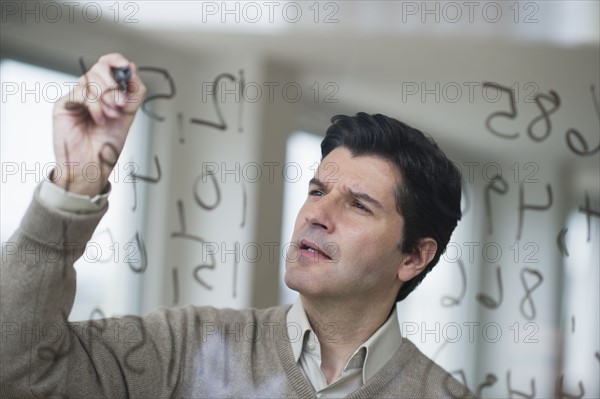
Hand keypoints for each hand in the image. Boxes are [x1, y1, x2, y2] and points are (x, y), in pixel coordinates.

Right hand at [52, 53, 145, 195]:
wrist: (92, 166)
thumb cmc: (107, 145)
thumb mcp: (128, 115)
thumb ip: (133, 92)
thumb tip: (132, 69)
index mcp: (104, 92)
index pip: (107, 64)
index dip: (116, 61)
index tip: (127, 67)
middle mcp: (89, 92)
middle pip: (99, 68)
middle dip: (114, 86)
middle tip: (120, 105)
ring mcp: (75, 97)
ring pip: (91, 78)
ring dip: (106, 98)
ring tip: (111, 116)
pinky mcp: (64, 105)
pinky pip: (81, 92)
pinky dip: (94, 106)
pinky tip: (99, 120)